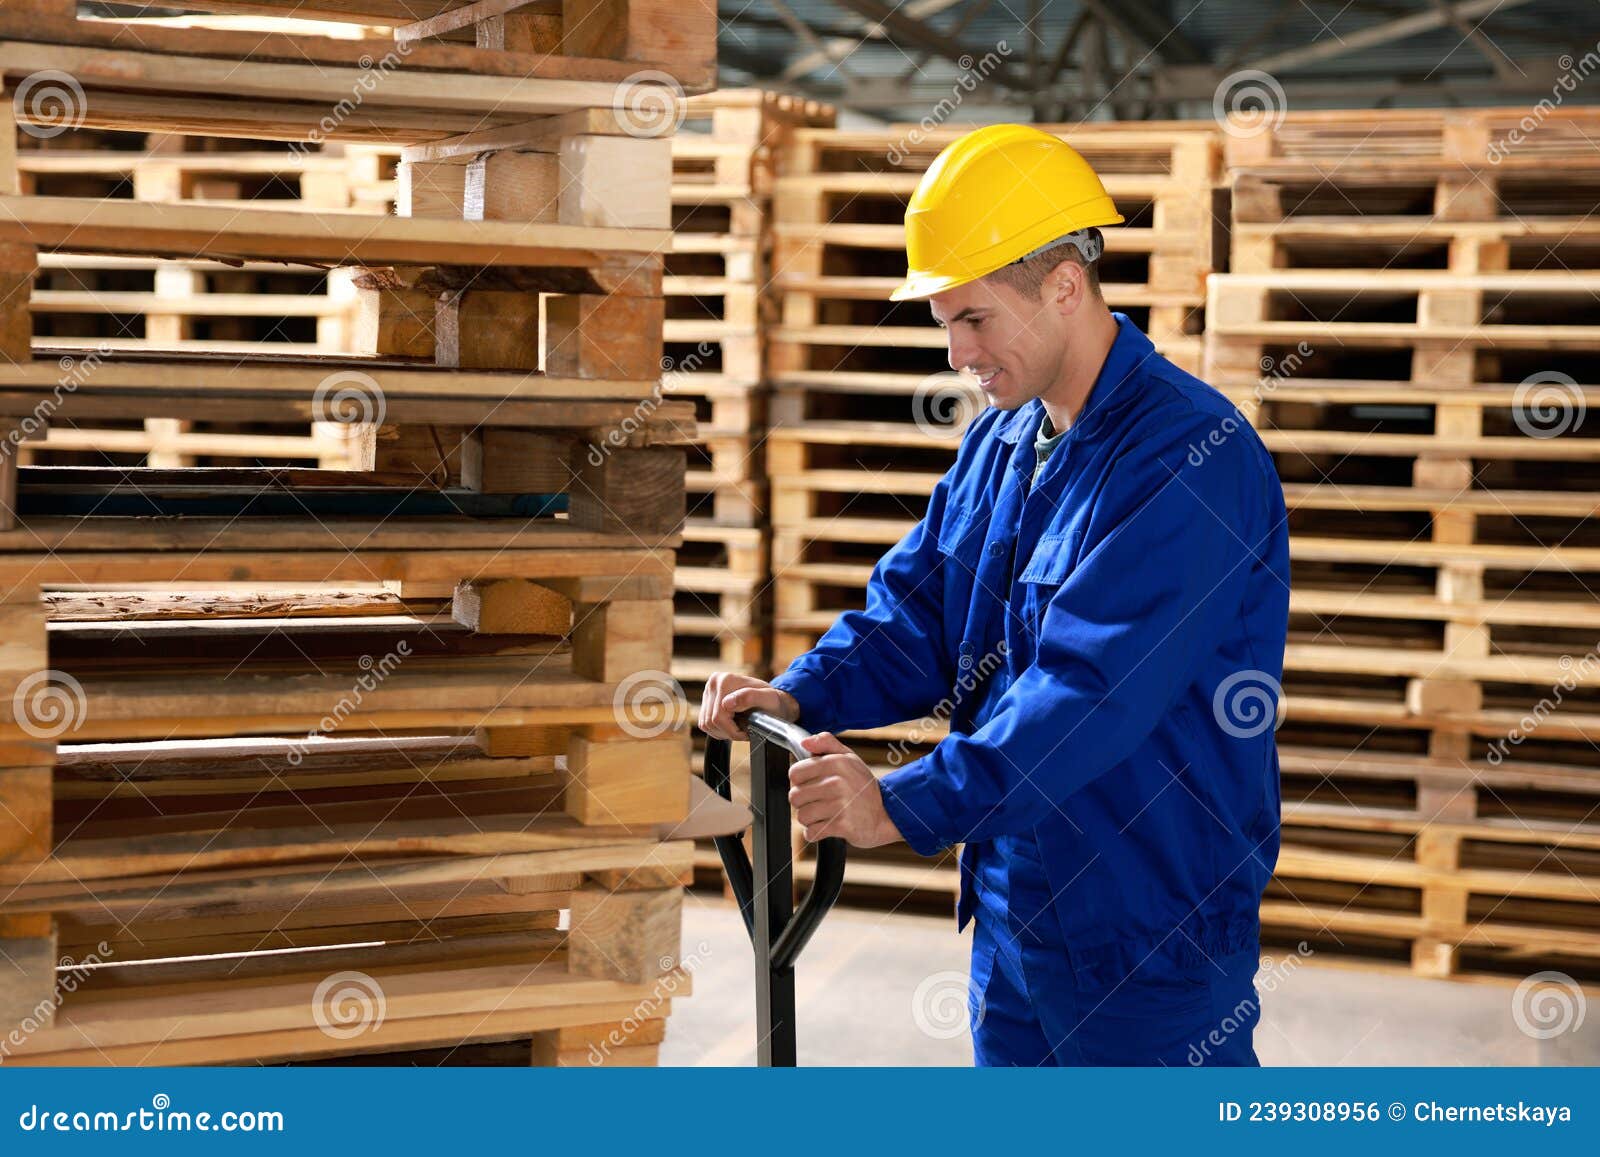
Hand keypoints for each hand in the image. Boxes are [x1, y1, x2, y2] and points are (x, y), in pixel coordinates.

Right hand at [699, 671, 799, 740]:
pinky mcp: (707, 700)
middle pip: (710, 721)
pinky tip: (731, 725)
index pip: (718, 716)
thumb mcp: (767, 699)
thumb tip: (726, 703)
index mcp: (725, 680)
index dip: (732, 730)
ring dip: (722, 732)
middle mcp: (714, 683)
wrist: (773, 699)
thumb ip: (749, 697)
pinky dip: (718, 729)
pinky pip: (704, 723)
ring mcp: (709, 691)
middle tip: (744, 731)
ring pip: (706, 724)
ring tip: (738, 728)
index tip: (747, 732)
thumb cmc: (772, 700)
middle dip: (728, 732)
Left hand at [788, 732, 902, 847]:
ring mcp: (839, 804)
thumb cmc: (864, 787)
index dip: (799, 782)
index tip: (810, 785)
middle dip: (803, 803)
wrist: (886, 815)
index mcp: (835, 762)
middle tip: (817, 802)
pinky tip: (826, 826)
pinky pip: (812, 832)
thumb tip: (804, 742)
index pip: (795, 773)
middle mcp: (836, 782)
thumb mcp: (849, 758)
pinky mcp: (842, 825)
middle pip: (795, 796)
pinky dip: (815, 833)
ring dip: (810, 819)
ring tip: (823, 815)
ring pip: (802, 816)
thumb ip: (826, 744)